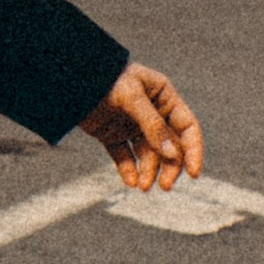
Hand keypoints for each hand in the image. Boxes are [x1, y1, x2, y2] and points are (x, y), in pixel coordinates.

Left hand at [81, 63, 202, 192]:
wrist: (69, 76)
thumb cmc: (106, 78)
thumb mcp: (132, 97)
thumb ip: (152, 125)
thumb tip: (174, 155)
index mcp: (163, 97)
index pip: (187, 127)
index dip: (193, 150)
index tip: (194, 174)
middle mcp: (151, 113)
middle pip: (170, 146)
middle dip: (169, 167)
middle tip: (164, 185)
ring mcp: (132, 125)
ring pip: (147, 155)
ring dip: (148, 172)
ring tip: (142, 186)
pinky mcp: (113, 135)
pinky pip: (125, 157)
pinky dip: (128, 170)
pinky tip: (130, 182)